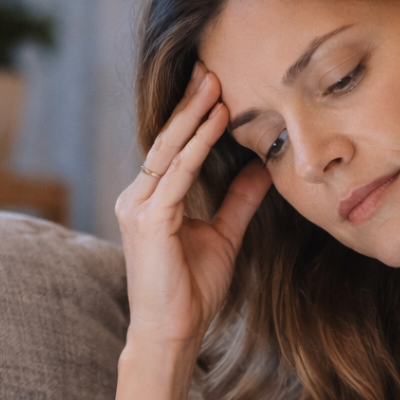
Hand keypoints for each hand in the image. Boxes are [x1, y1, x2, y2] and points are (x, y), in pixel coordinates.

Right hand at [115, 61, 271, 350]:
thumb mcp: (223, 235)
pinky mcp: (149, 220)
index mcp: (151, 199)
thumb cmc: (192, 289)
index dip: (193, 116)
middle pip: (166, 139)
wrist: (173, 331)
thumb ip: (238, 201)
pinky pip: (176, 174)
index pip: (172, 147)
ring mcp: (138, 207)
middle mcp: (137, 197)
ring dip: (194, 116)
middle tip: (212, 67)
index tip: (215, 85)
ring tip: (215, 85)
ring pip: (169, 150)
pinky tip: (216, 123)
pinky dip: (196, 147)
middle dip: (190, 103)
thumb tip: (262, 170)